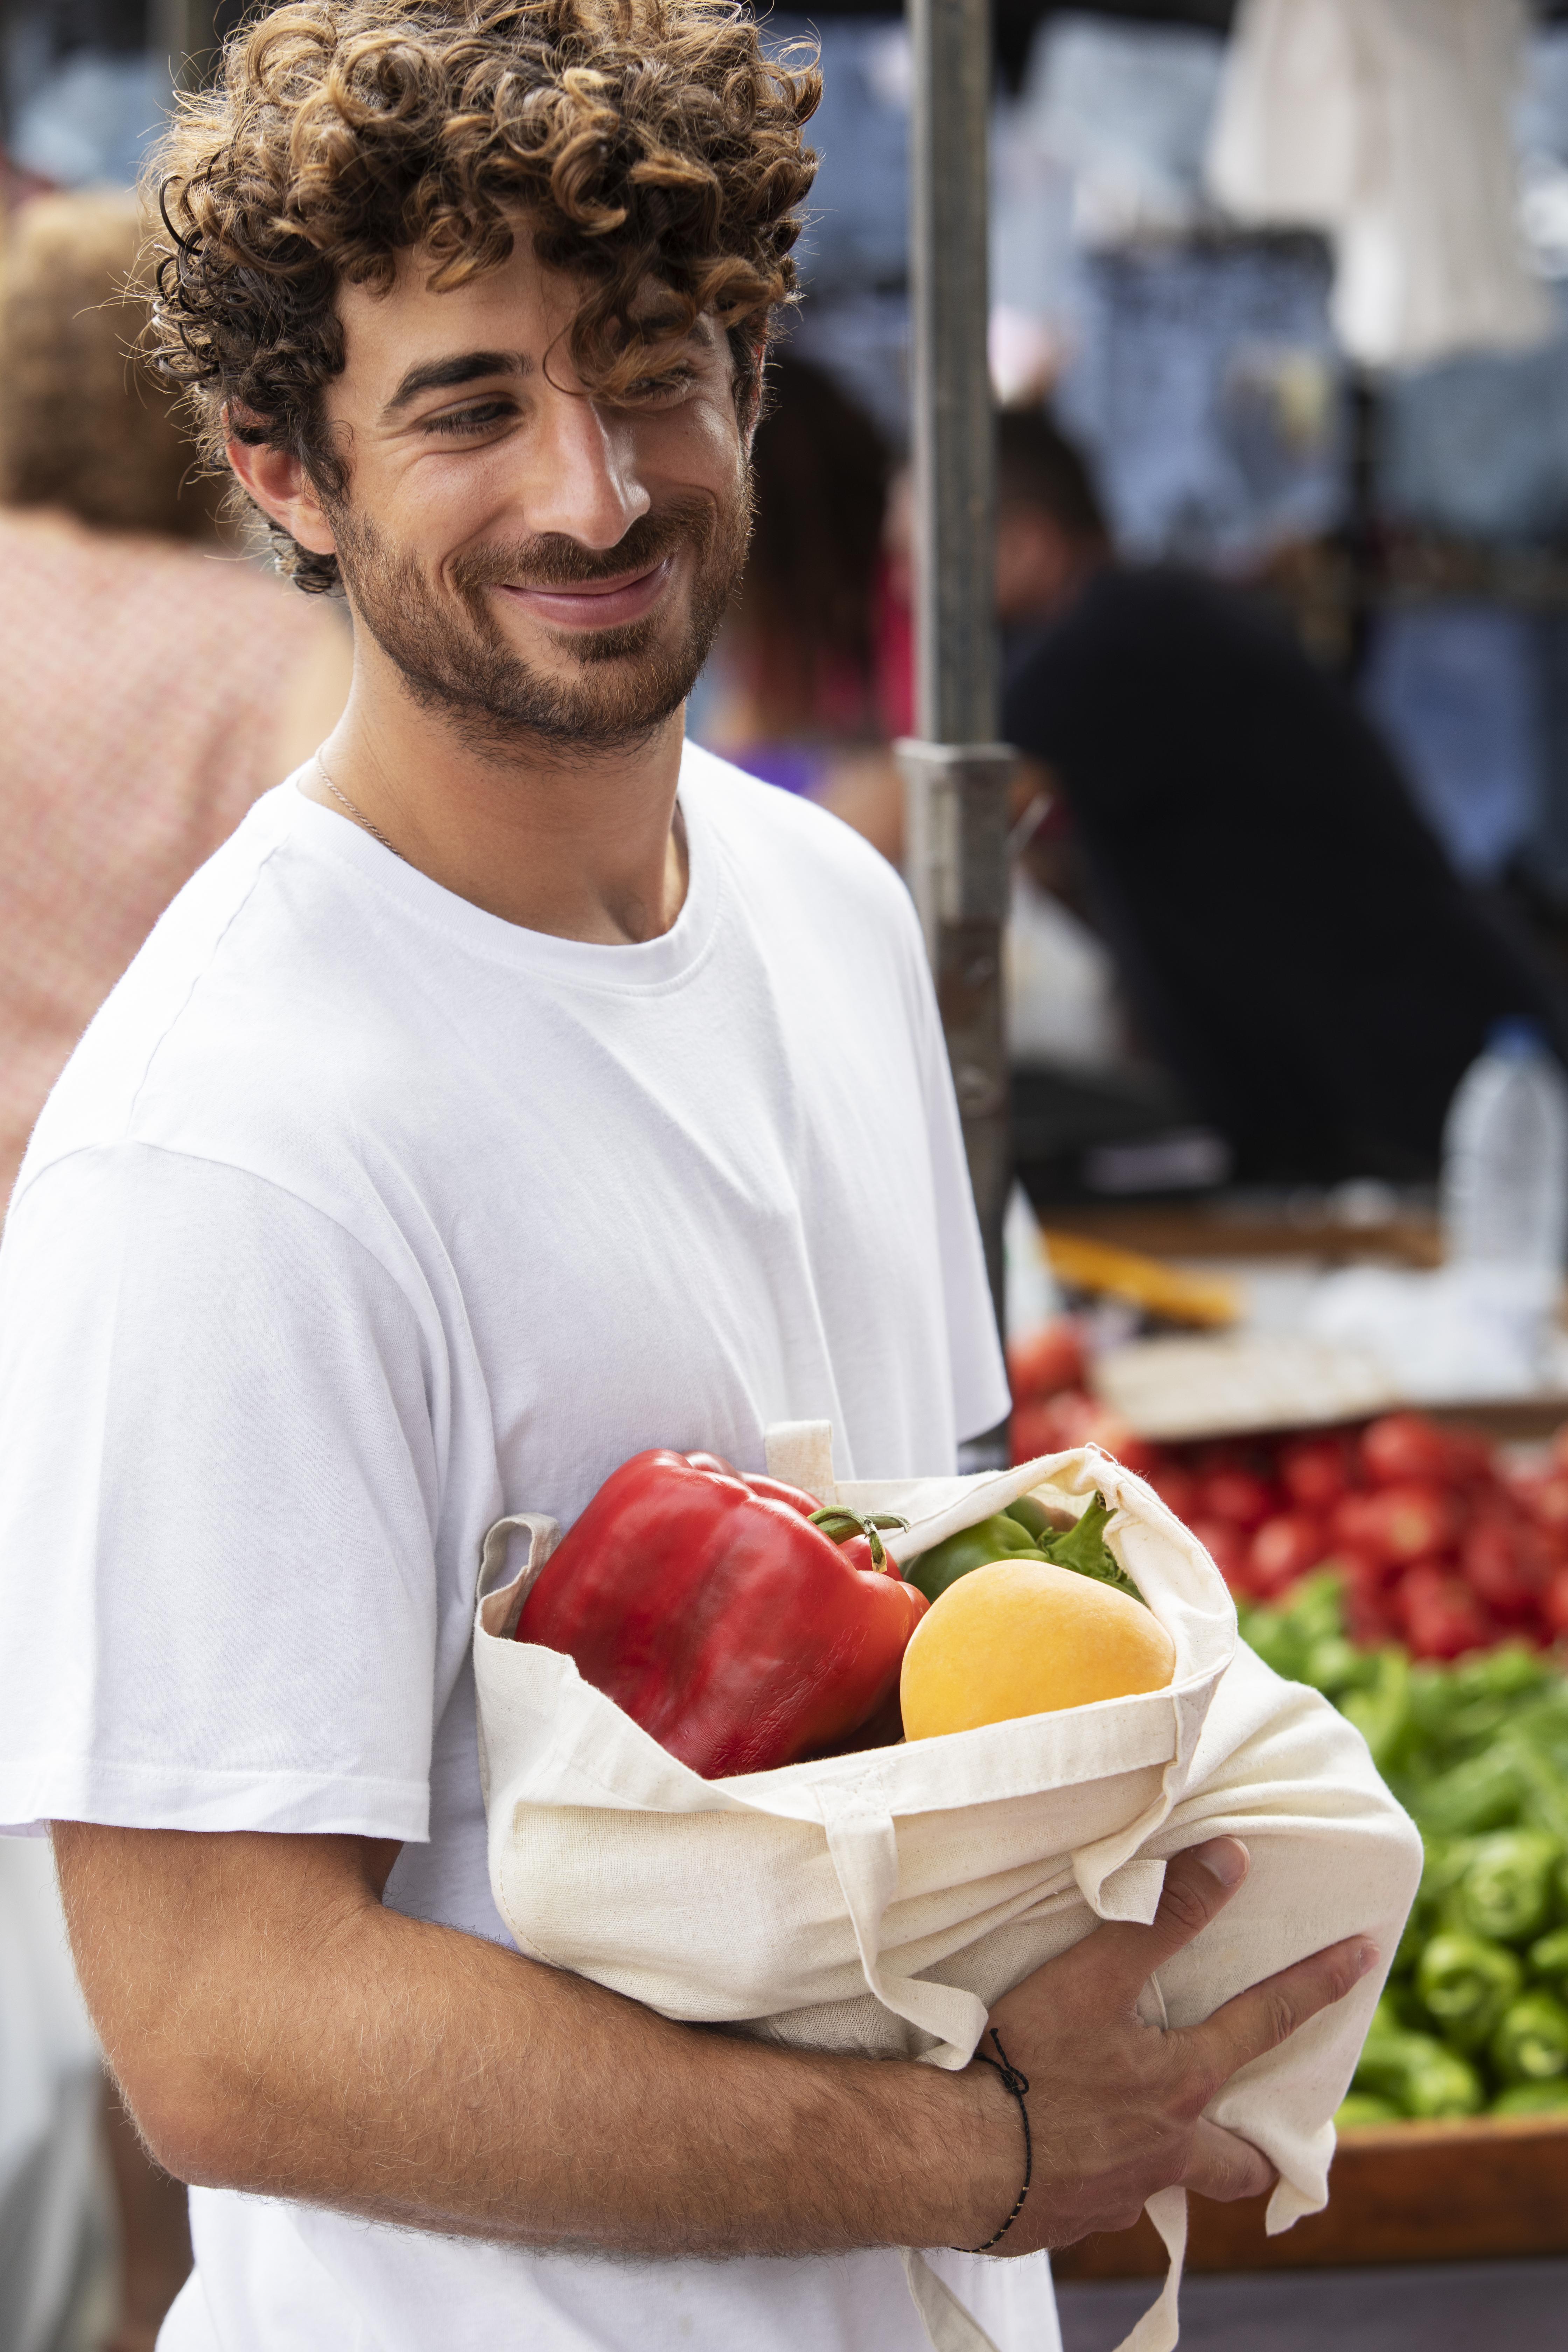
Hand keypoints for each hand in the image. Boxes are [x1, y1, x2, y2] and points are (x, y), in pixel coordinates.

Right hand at [959, 1836, 1376, 2255]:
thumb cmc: (1026, 2062)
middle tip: (1261, 2142)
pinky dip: (1091, 2176)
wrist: (954, 2159)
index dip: (1317, 1984)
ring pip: (1161, 2182)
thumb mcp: (1094, 1976)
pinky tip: (1059, 2153)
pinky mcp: (1065, 2220)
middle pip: (1237, 2165)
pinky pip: (1097, 2200)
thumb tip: (1234, 1860)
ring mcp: (1117, 2195)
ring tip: (1130, 2132)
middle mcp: (1164, 2152)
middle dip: (1258, 2154)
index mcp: (1180, 2086)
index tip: (1361, 1958)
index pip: (1267, 2023)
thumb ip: (1163, 1918)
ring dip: (1159, 2159)